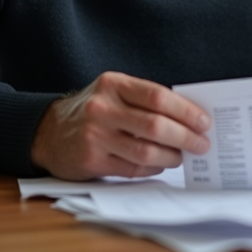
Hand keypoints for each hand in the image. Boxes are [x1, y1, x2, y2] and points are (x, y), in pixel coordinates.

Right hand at [30, 72, 210, 179]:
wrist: (47, 132)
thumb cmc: (92, 111)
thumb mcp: (113, 92)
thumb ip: (144, 100)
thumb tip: (189, 117)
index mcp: (113, 84)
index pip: (158, 97)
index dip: (186, 111)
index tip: (204, 122)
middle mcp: (102, 108)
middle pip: (155, 125)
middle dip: (185, 137)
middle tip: (201, 144)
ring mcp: (95, 135)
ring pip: (145, 150)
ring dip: (171, 156)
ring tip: (182, 156)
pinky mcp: (91, 160)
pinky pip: (132, 167)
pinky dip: (152, 167)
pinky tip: (160, 164)